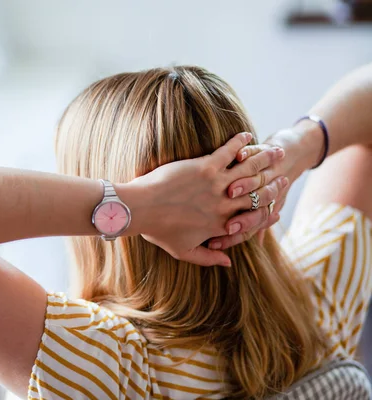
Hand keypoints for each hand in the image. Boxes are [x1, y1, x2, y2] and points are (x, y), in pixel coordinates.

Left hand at [122, 132, 286, 266]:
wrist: (139, 209)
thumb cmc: (157, 230)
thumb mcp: (183, 251)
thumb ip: (207, 259)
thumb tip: (228, 264)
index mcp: (221, 224)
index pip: (254, 217)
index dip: (269, 210)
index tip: (278, 203)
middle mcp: (224, 204)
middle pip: (259, 191)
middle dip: (275, 181)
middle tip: (284, 171)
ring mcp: (216, 184)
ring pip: (249, 170)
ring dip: (264, 158)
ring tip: (275, 149)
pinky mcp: (205, 166)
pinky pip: (229, 152)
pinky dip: (239, 143)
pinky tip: (246, 135)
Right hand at [208, 127, 320, 248]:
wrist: (291, 155)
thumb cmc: (266, 188)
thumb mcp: (260, 213)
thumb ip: (244, 233)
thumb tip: (229, 261)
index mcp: (260, 211)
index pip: (246, 229)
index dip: (232, 238)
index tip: (216, 244)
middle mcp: (265, 194)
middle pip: (253, 210)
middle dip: (242, 218)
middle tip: (229, 225)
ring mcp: (265, 173)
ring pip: (256, 183)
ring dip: (247, 187)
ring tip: (233, 189)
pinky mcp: (262, 152)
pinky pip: (255, 154)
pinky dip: (249, 155)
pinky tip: (238, 157)